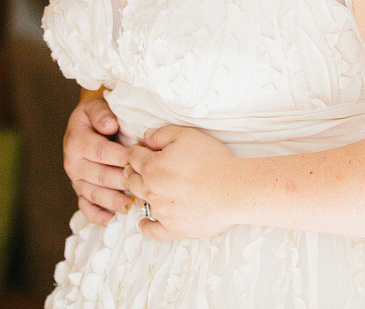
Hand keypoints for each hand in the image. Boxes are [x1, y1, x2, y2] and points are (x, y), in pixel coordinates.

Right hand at [62, 94, 130, 224]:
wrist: (86, 123)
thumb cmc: (98, 115)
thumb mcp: (96, 106)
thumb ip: (102, 114)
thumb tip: (110, 125)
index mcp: (77, 141)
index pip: (100, 152)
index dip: (120, 157)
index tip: (138, 161)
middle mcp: (73, 162)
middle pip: (99, 175)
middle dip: (121, 181)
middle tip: (142, 186)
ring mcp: (76, 179)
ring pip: (93, 193)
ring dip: (112, 201)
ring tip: (131, 205)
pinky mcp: (79, 190)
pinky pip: (85, 206)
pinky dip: (96, 215)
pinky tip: (110, 219)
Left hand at [125, 125, 240, 240]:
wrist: (234, 190)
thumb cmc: (214, 161)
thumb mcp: (188, 136)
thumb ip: (163, 134)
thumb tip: (146, 137)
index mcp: (152, 166)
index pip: (133, 156)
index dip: (136, 150)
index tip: (141, 149)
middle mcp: (151, 190)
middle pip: (131, 180)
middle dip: (133, 171)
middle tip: (142, 167)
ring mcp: (161, 211)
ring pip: (140, 202)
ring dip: (140, 193)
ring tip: (149, 189)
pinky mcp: (172, 228)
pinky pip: (152, 230)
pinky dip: (146, 225)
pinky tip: (145, 221)